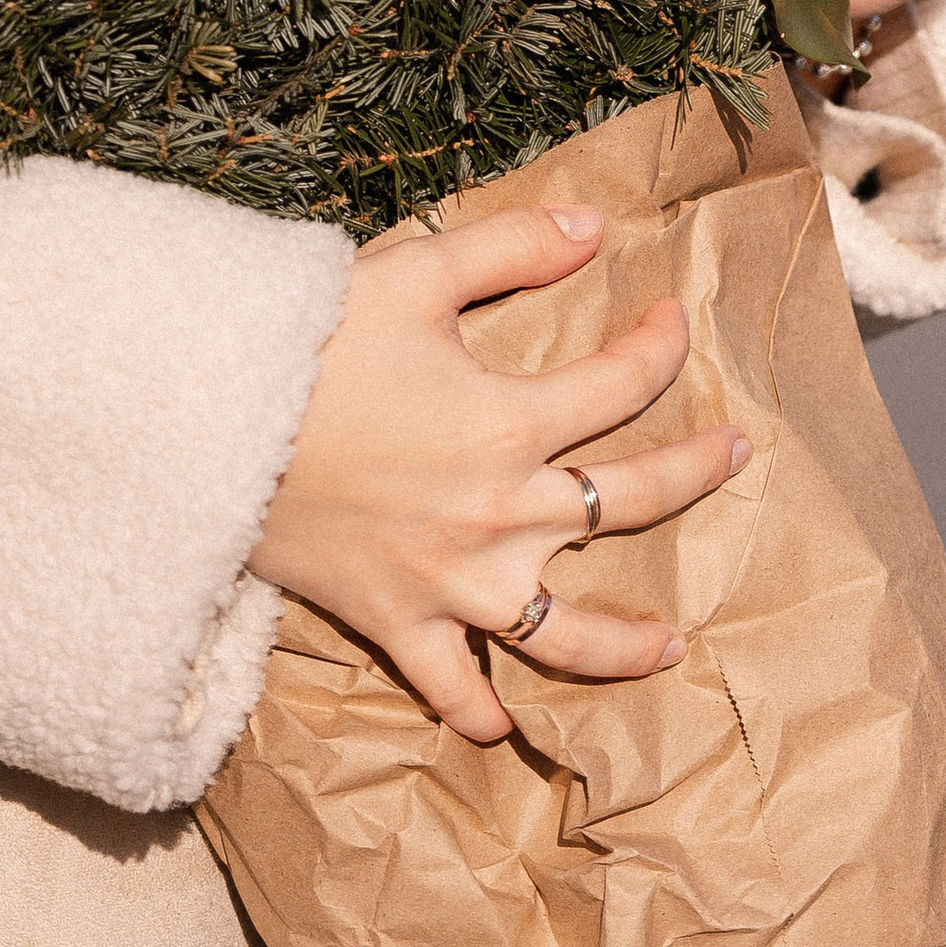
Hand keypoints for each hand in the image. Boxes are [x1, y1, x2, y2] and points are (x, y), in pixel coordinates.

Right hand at [248, 205, 746, 744]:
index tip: (675, 320)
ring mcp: (454, 581)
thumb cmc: (312, 341)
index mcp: (510, 421)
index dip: (659, 347)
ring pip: (568, 632)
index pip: (619, 385)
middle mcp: (501, 513)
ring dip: (627, 643)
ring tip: (671, 646)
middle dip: (692, 473)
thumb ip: (512, 246)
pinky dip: (485, 712)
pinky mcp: (399, 621)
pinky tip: (509, 721)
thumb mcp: (415, 273)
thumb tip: (595, 225)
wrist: (213, 422)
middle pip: (627, 504)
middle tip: (733, 456)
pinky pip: (455, 689)